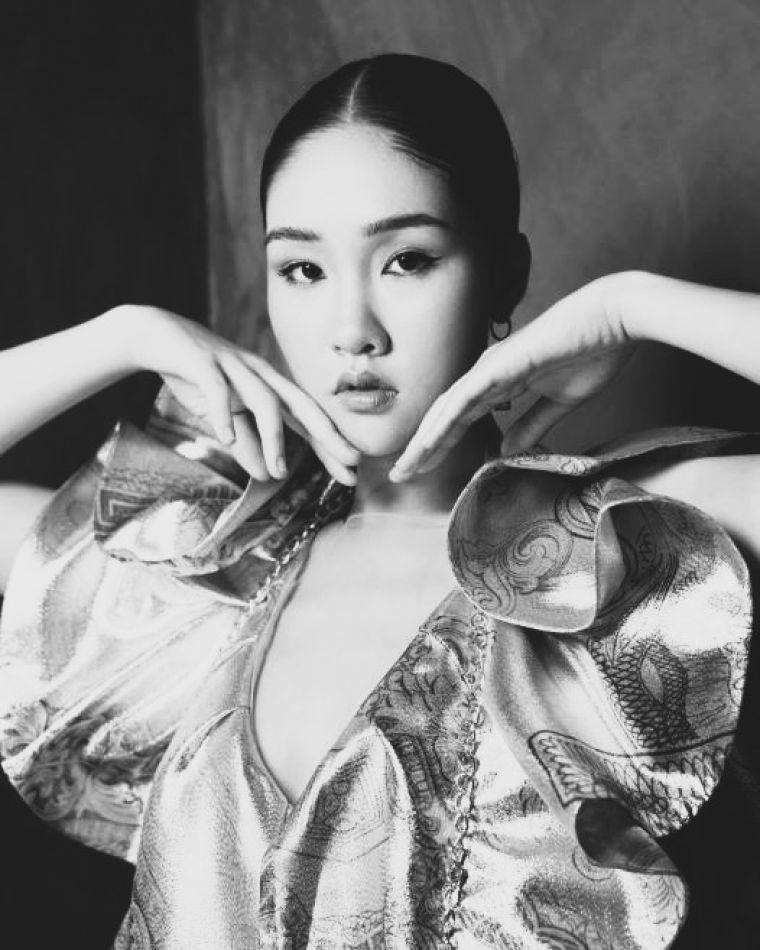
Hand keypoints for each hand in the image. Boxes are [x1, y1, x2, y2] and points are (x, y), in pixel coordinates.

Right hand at [118, 306, 359, 484]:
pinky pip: (217, 389)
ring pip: (263, 400)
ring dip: (274, 437)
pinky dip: (223, 415)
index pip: (305, 418)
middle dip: (328, 434)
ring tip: (278, 472)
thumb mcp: (225, 416)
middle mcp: (259, 373)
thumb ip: (247, 443)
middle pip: (301, 403)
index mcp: (267, 385)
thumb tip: (268, 474)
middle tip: (350, 463)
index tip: (352, 471)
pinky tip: (226, 439)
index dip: (330, 443)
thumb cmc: (195, 376)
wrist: (151, 334)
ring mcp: (233, 365)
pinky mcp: (202, 362)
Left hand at [389, 277, 631, 480]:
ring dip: (424, 439)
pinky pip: (465, 398)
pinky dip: (445, 421)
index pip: (461, 420)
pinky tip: (428, 442)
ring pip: (447, 410)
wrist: (615, 319)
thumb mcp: (560, 402)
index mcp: (502, 384)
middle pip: (444, 417)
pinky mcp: (501, 364)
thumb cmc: (595, 351)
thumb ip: (532, 425)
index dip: (439, 445)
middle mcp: (488, 376)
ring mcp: (492, 368)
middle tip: (399, 475)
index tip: (422, 470)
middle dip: (421, 447)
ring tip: (404, 466)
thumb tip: (508, 452)